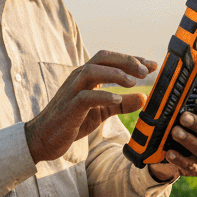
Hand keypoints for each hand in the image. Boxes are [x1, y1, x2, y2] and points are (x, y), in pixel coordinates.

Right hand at [25, 50, 155, 162]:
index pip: (111, 59)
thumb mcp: (101, 112)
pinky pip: (86, 96)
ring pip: (93, 71)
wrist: (43, 138)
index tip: (153, 65)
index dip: (133, 59)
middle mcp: (79, 78)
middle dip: (126, 61)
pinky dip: (103, 95)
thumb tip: (144, 97)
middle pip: (103, 58)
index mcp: (87, 77)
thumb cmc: (71, 122)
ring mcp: (72, 91)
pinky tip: (117, 100)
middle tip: (146, 71)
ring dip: (115, 74)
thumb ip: (121, 104)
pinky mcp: (69, 107)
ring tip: (132, 82)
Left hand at [146, 102, 196, 180]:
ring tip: (174, 132)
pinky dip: (180, 159)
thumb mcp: (177, 117)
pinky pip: (191, 166)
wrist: (169, 154)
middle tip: (184, 118)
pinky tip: (169, 153)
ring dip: (189, 140)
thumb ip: (175, 108)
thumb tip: (154, 95)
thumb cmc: (176, 128)